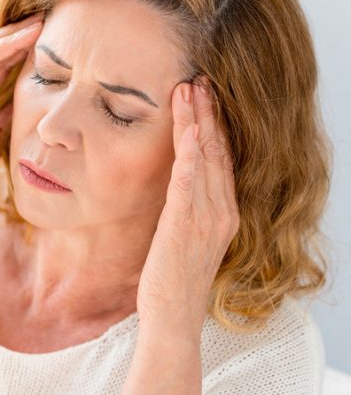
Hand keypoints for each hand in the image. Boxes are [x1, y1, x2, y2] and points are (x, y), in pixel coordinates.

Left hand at [136, 78, 239, 336]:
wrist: (173, 317)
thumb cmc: (172, 278)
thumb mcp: (184, 236)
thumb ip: (185, 208)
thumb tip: (176, 182)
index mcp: (221, 212)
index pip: (220, 159)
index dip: (214, 125)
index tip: (204, 95)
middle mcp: (220, 211)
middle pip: (216, 151)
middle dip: (208, 113)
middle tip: (199, 78)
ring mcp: (206, 219)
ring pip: (203, 160)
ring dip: (197, 123)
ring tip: (190, 90)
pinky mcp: (185, 228)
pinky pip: (189, 186)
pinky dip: (190, 157)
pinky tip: (189, 134)